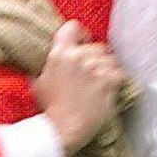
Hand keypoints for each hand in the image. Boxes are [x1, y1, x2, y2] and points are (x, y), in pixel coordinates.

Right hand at [33, 21, 126, 153]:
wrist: (62, 129)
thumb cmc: (49, 109)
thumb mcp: (37, 83)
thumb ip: (44, 67)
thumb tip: (41, 62)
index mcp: (60, 54)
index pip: (73, 27)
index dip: (81, 34)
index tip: (82, 44)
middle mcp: (78, 57)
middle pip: (96, 46)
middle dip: (96, 58)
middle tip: (91, 73)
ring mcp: (95, 69)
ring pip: (110, 59)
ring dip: (107, 70)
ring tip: (99, 84)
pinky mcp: (108, 82)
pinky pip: (119, 73)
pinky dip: (116, 81)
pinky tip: (108, 90)